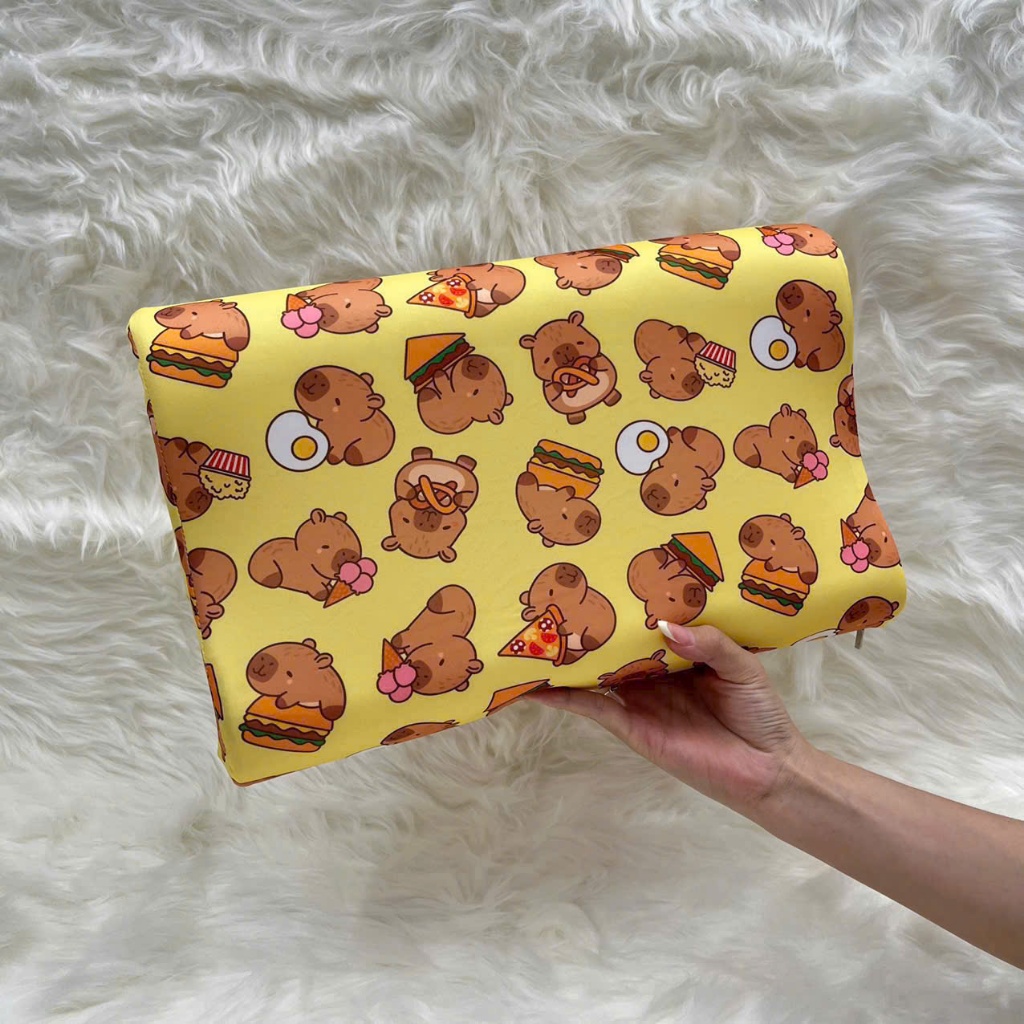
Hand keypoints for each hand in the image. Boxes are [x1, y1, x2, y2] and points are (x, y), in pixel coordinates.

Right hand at [527, 623, 812, 814]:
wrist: (768, 769)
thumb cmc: (760, 712)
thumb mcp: (741, 664)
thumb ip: (707, 641)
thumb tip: (662, 626)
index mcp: (676, 653)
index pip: (643, 623)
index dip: (623, 603)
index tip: (600, 576)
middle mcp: (651, 675)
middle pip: (611, 645)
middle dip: (584, 626)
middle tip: (551, 598)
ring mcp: (638, 701)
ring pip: (593, 674)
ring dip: (565, 660)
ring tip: (531, 636)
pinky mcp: (631, 727)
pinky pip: (592, 709)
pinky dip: (564, 698)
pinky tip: (536, 687)